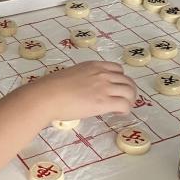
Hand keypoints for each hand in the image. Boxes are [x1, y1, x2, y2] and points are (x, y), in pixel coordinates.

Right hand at [20, 61, 135, 121]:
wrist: (48, 95)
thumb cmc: (52, 87)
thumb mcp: (71, 74)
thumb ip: (83, 78)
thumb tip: (83, 89)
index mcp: (94, 66)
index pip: (118, 69)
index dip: (121, 79)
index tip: (117, 88)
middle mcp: (103, 74)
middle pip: (127, 80)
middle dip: (129, 90)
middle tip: (126, 100)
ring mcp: (105, 87)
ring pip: (129, 92)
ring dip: (130, 100)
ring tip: (124, 107)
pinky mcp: (104, 102)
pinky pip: (124, 105)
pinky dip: (125, 109)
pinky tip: (119, 113)